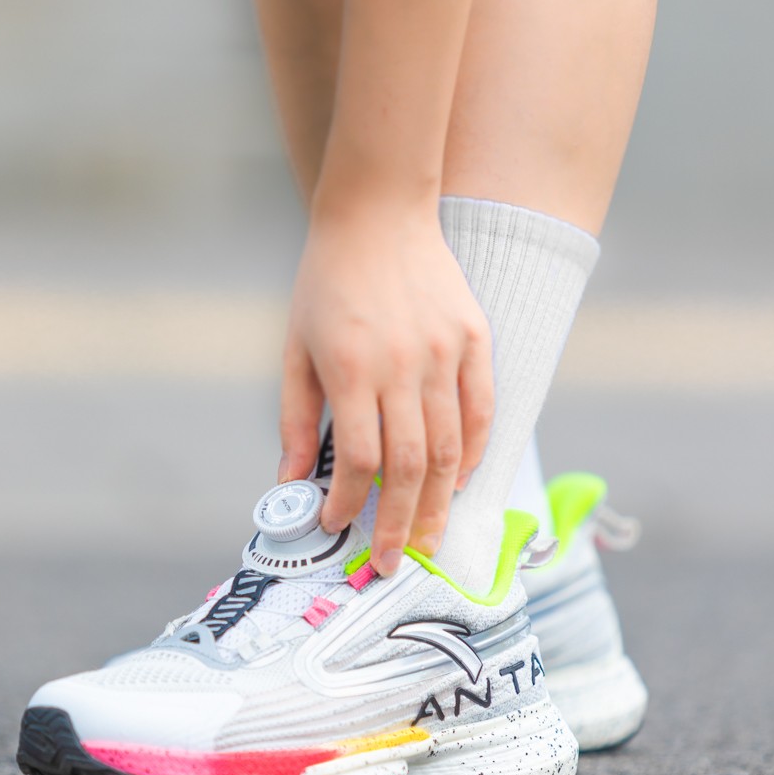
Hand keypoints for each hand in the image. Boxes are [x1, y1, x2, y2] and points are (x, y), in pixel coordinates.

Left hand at [279, 196, 493, 574]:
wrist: (377, 213)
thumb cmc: (326, 283)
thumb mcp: (295, 350)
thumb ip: (297, 419)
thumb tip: (291, 482)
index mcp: (351, 370)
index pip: (359, 461)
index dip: (348, 503)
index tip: (336, 526)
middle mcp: (402, 366)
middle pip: (409, 467)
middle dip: (401, 523)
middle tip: (395, 561)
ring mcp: (444, 353)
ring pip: (450, 448)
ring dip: (439, 502)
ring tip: (430, 538)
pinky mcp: (473, 340)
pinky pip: (482, 411)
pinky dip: (473, 452)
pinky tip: (458, 481)